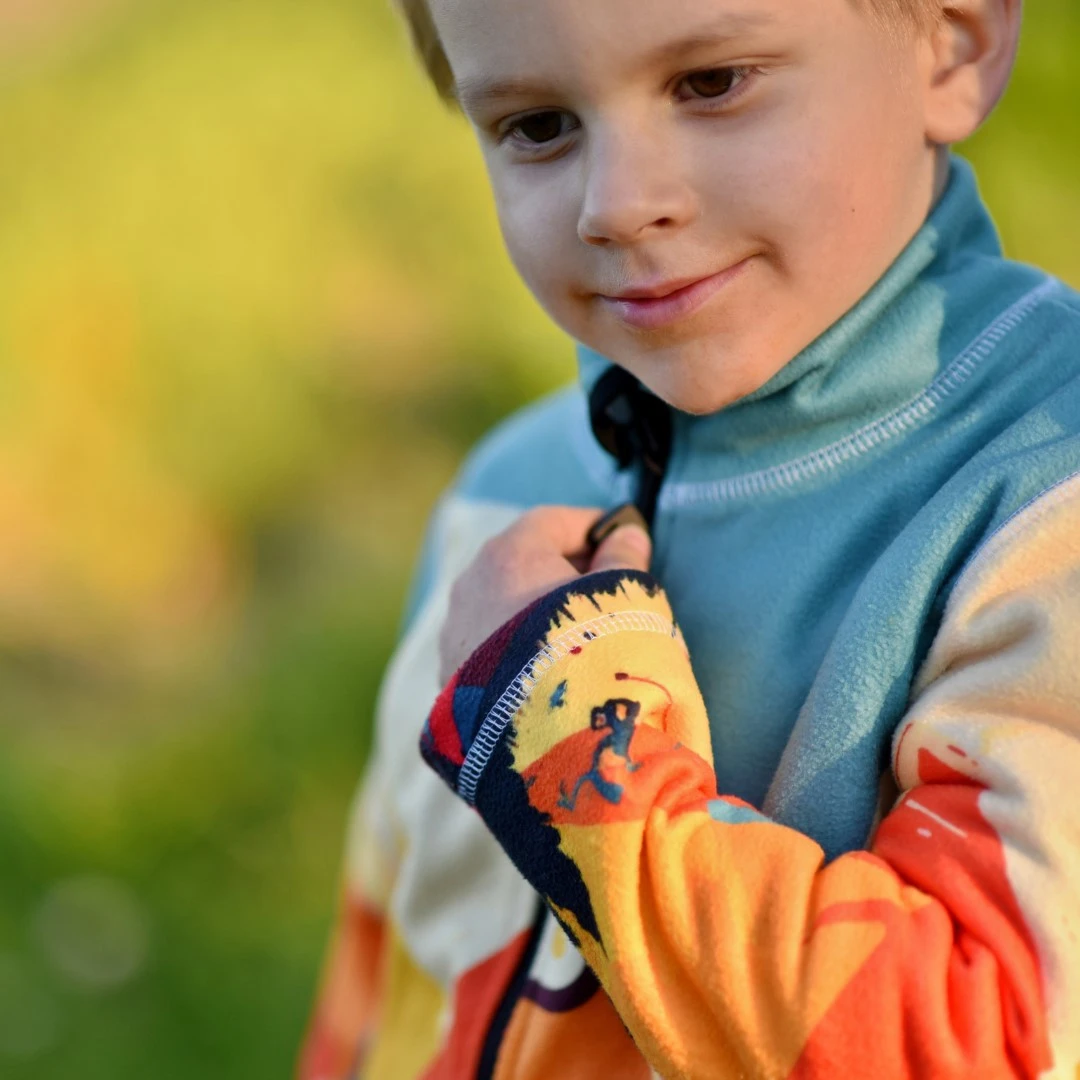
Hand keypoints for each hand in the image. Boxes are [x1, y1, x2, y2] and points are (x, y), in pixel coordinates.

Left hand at [437, 506, 652, 685]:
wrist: (547, 740)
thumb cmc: (593, 653)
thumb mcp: (627, 598)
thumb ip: (626, 560)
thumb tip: (627, 536)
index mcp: (510, 553)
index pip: (553, 522)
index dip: (593, 527)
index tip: (623, 539)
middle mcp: (471, 585)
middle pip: (522, 562)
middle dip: (562, 571)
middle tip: (605, 592)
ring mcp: (454, 635)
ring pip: (501, 608)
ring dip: (536, 615)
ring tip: (578, 641)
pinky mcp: (449, 682)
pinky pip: (489, 650)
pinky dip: (517, 652)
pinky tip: (549, 675)